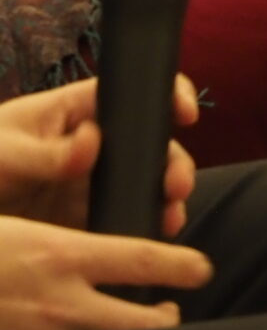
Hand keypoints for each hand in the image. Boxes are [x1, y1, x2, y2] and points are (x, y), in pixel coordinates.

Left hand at [0, 77, 198, 236]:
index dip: (167, 95)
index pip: (132, 93)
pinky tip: (150, 237)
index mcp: (76, 112)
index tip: (185, 114)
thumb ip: (44, 151)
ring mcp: (90, 181)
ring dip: (164, 197)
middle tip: (175, 187)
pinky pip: (123, 218)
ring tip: (168, 219)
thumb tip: (92, 141)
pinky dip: (142, 228)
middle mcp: (94, 143)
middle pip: (150, 143)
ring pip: (143, 182)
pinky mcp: (83, 217)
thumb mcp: (2, 152)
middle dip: (172, 162)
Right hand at [0, 216, 209, 329]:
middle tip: (169, 313)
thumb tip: (90, 204)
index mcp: (58, 256)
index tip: (201, 269)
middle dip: (167, 322)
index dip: (181, 266)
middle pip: (142, 325)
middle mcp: (57, 303)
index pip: (141, 260)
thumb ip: (58, 235)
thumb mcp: (10, 226)